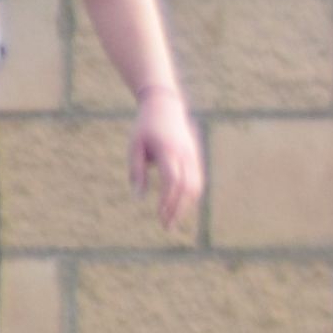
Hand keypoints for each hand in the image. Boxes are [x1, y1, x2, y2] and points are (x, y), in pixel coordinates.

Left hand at [129, 91, 206, 237]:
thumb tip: (139, 196)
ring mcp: (193, 155)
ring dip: (186, 205)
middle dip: (178, 209)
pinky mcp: (195, 156)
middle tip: (167, 227)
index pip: (172, 181)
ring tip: (173, 219)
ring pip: (196, 185)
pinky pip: (198, 180)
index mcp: (168, 151)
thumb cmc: (145, 127)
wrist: (165, 105)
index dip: (168, 200)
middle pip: (187, 188)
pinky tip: (181, 206)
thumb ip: (136, 171)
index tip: (160, 216)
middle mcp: (185, 154)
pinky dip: (191, 196)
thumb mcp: (134, 146)